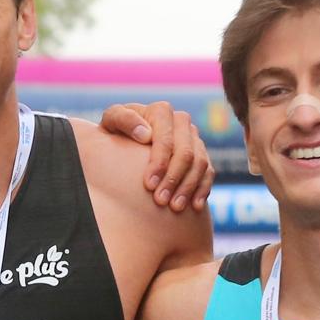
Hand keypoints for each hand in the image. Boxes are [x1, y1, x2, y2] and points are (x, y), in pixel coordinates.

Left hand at [99, 101, 214, 211]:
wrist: (125, 141)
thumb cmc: (115, 132)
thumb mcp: (111, 121)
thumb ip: (123, 120)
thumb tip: (145, 134)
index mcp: (161, 111)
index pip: (165, 139)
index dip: (159, 163)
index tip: (148, 185)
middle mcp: (181, 122)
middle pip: (186, 153)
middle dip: (174, 179)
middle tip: (160, 201)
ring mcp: (193, 138)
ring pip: (200, 164)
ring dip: (188, 187)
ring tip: (175, 207)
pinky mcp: (200, 155)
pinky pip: (208, 172)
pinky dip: (203, 189)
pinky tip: (194, 206)